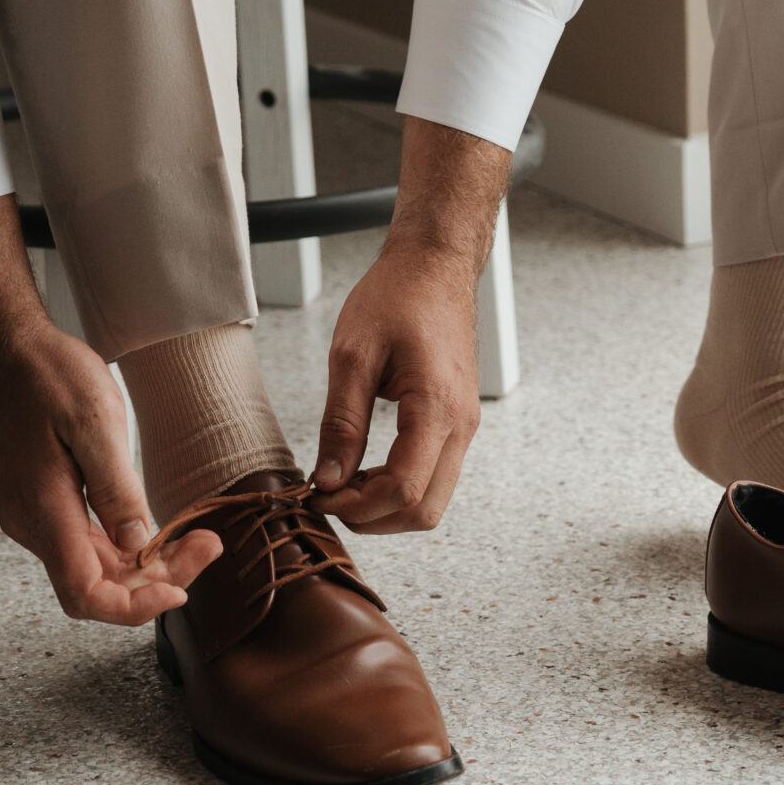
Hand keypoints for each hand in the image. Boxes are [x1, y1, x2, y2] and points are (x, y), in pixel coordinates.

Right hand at [0, 199, 220, 623]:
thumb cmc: (44, 373)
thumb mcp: (93, 422)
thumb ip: (115, 490)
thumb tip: (137, 546)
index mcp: (43, 511)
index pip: (85, 594)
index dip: (133, 608)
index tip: (179, 591)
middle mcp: (33, 524)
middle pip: (96, 586)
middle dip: (156, 580)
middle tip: (207, 546)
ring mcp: (34, 515)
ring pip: (92, 567)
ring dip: (144, 565)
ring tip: (193, 537)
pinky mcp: (40, 501)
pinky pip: (84, 543)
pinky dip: (124, 545)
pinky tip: (154, 527)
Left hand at [312, 116, 509, 531]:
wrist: (434, 267)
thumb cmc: (397, 297)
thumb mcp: (352, 355)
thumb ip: (341, 423)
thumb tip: (328, 479)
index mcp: (437, 406)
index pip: (404, 489)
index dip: (357, 506)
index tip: (319, 494)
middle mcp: (461, 424)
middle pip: (425, 511)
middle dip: (373, 517)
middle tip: (329, 494)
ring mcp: (464, 426)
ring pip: (432, 501)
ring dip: (386, 506)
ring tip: (343, 480)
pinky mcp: (458, 423)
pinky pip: (434, 476)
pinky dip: (399, 487)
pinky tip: (365, 468)